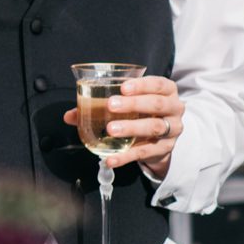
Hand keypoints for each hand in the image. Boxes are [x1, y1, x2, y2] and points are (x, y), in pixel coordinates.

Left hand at [63, 74, 183, 175]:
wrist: (159, 138)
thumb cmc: (140, 113)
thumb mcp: (127, 104)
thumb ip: (98, 105)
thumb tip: (69, 115)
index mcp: (166, 91)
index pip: (159, 84)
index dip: (142, 85)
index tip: (122, 87)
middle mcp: (174, 109)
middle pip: (157, 104)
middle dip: (134, 104)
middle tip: (111, 105)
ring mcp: (172, 130)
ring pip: (154, 127)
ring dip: (131, 128)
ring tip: (111, 130)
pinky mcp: (165, 149)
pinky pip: (145, 152)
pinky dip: (126, 156)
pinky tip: (111, 159)